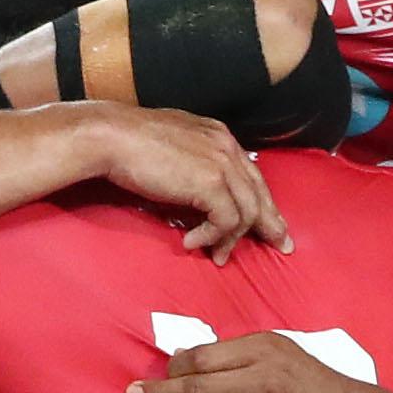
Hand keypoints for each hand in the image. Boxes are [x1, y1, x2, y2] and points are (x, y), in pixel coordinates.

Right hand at [86, 107, 288, 264]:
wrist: (112, 136)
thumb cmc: (130, 143)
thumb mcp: (172, 148)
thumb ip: (192, 163)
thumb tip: (195, 193)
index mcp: (219, 136)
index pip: (252, 174)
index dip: (263, 201)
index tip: (271, 222)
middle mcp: (227, 147)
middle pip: (260, 192)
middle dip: (270, 223)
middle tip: (280, 245)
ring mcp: (221, 164)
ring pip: (247, 211)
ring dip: (231, 238)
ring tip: (217, 255)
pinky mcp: (210, 183)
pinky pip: (226, 220)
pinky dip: (212, 236)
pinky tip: (191, 242)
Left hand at [127, 331, 352, 392]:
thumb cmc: (304, 379)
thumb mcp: (276, 350)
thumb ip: (232, 352)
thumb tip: (182, 357)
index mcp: (262, 350)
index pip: (205, 358)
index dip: (174, 368)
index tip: (155, 375)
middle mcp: (261, 380)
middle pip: (198, 386)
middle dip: (159, 392)